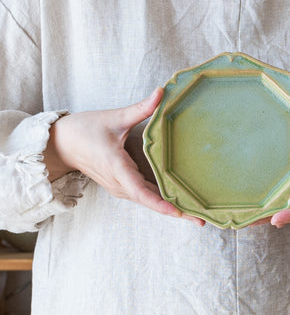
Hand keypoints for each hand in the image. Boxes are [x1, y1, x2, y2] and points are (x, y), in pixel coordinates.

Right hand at [43, 88, 204, 225]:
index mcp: (118, 168)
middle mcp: (120, 184)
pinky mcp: (123, 186)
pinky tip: (181, 204)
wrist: (62, 144)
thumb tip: (161, 92)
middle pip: (151, 202)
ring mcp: (121, 187)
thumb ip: (140, 108)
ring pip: (149, 202)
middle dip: (177, 212)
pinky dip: (163, 201)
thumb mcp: (114, 118)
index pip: (141, 192)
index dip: (160, 204)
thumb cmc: (85, 130)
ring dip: (172, 209)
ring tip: (198, 216)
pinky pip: (145, 196)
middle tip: (202, 221)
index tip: (179, 212)